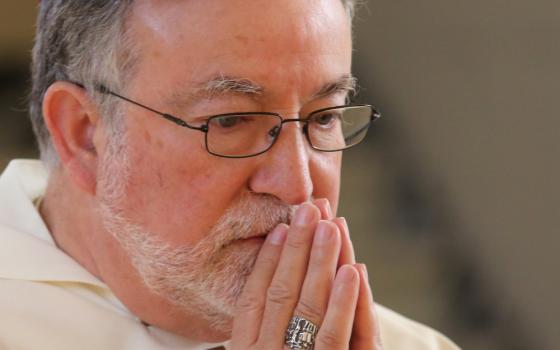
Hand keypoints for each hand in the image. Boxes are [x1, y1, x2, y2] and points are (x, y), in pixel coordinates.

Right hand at [230, 200, 382, 348]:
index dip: (267, 260)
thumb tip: (272, 273)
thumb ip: (265, 326)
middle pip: (281, 292)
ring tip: (330, 226)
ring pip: (308, 306)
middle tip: (308, 210)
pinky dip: (342, 301)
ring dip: (321, 262)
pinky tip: (351, 271)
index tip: (280, 228)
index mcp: (246, 349)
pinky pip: (332, 334)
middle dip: (296, 248)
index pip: (253, 297)